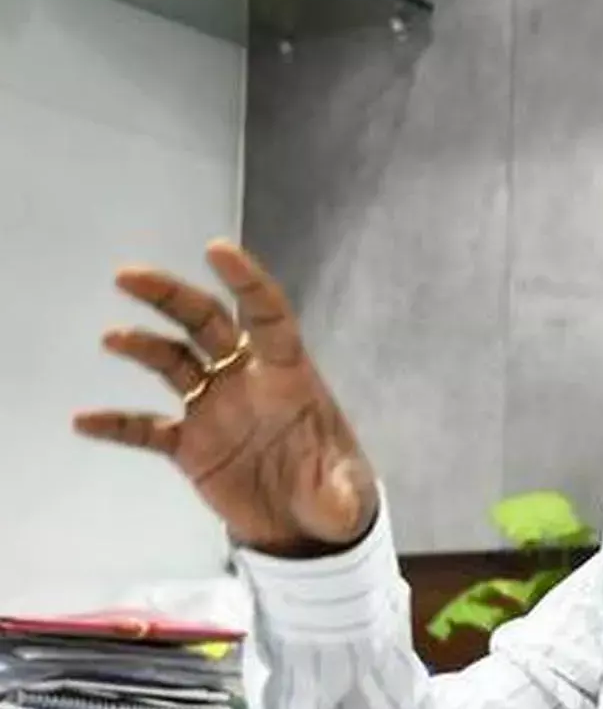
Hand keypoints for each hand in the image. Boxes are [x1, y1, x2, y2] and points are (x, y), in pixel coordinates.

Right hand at [74, 240, 377, 557]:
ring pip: (172, 361)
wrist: (303, 527)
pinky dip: (117, 424)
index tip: (215, 250)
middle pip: (206, 323)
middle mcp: (245, 380)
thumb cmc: (332, 494)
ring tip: (111, 337)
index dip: (245, 282)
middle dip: (171, 296)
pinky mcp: (190, 446)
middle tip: (128, 276)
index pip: (267, 315)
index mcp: (287, 376)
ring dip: (143, 347)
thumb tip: (341, 505)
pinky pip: (147, 428)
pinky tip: (84, 421)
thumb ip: (340, 495)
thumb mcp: (344, 497)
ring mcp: (214, 409)